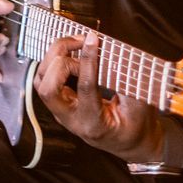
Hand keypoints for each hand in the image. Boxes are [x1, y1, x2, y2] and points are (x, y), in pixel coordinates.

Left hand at [35, 32, 174, 165]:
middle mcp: (71, 119)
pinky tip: (72, 51)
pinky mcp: (59, 101)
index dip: (88, 60)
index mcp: (93, 123)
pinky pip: (45, 78)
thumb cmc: (135, 127)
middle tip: (82, 42)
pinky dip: (54, 60)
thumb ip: (129, 82)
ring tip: (77, 43)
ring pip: (41, 80)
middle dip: (61, 58)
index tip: (93, 40)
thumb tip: (119, 54)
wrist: (127, 142)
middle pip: (48, 88)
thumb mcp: (141, 107)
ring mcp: (61, 111)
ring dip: (54, 56)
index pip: (84, 88)